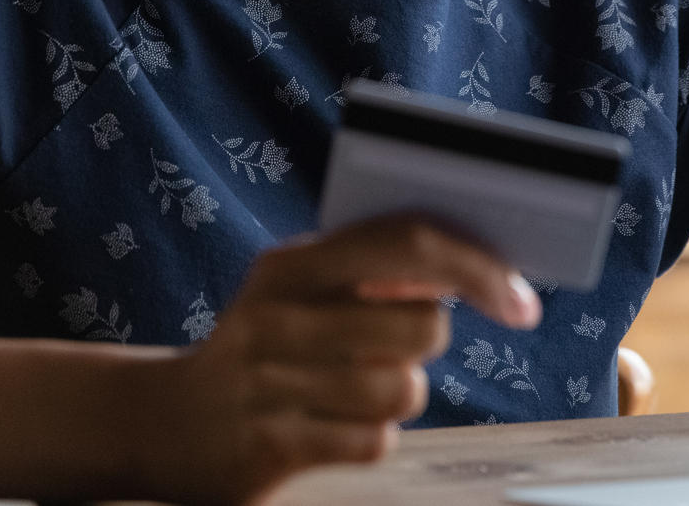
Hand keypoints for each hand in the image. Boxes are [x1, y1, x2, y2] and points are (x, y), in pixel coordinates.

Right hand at [155, 215, 540, 504]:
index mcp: (292, 263)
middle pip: (419, 325)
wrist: (167, 424)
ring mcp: (271, 383)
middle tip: (396, 344)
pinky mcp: (272, 446)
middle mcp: (277, 315)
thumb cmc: (266, 345)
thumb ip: (374, 269)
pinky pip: (373, 441)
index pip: (408, 243)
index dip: (478, 267)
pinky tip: (332, 425)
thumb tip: (478, 268)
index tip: (522, 298)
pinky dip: (370, 436)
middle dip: (427, 341)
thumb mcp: (301, 290)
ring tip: (355, 387)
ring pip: (403, 389)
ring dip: (400, 393)